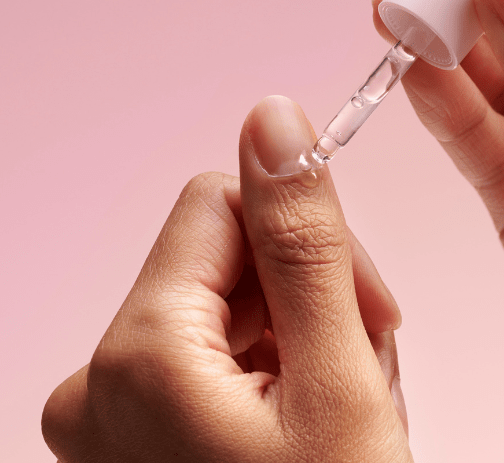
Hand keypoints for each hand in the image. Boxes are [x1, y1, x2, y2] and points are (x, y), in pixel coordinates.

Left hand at [42, 97, 411, 461]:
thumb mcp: (341, 380)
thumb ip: (306, 244)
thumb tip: (273, 120)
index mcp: (137, 356)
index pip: (219, 205)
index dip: (303, 238)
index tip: (358, 303)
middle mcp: (97, 385)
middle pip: (224, 264)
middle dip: (308, 303)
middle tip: (359, 375)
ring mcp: (110, 422)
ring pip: (227, 313)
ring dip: (300, 344)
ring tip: (339, 415)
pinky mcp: (134, 444)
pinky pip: (212, 364)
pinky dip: (274, 379)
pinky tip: (309, 431)